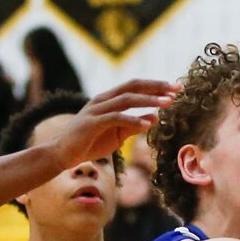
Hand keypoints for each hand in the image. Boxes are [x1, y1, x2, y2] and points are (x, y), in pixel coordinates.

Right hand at [53, 79, 179, 169]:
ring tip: (167, 104)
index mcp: (109, 99)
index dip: (156, 86)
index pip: (135, 87)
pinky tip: (148, 124)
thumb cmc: (90, 143)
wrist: (62, 154)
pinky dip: (133, 120)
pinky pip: (116, 118)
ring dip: (148, 100)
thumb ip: (134, 126)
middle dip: (156, 87)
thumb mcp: (117, 135)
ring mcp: (96, 110)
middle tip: (176, 89)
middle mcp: (103, 99)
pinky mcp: (92, 123)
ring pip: (126, 99)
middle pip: (133, 86)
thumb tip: (155, 118)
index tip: (176, 88)